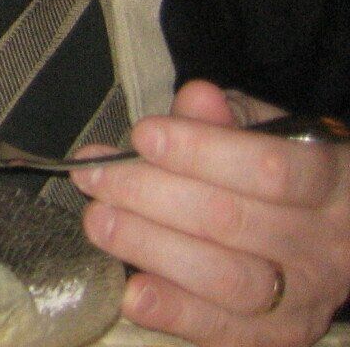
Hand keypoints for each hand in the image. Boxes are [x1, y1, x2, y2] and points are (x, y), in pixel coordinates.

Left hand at [72, 80, 349, 346]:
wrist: (331, 240)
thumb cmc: (284, 172)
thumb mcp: (266, 134)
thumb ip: (228, 119)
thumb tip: (196, 98)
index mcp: (330, 183)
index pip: (270, 169)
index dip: (199, 151)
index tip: (142, 135)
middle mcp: (324, 245)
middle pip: (232, 222)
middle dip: (149, 194)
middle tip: (94, 177)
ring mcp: (304, 298)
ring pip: (225, 279)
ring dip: (150, 247)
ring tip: (98, 221)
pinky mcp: (277, 336)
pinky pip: (223, 332)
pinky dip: (173, 312)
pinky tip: (130, 291)